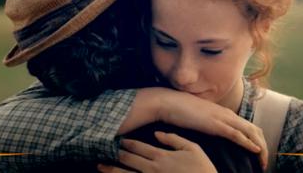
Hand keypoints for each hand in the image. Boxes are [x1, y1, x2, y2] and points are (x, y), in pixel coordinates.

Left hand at [97, 131, 216, 172]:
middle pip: (129, 160)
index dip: (127, 143)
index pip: (139, 147)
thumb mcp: (193, 148)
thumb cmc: (202, 169)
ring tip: (100, 166)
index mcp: (161, 156)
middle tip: (103, 150)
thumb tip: (157, 133)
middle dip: (115, 154)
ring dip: (112, 171)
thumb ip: (174, 139)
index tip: (118, 139)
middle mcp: (152, 169)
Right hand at [158, 90, 267, 169]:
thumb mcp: (199, 118)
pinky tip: (255, 151)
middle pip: (255, 130)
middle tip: (264, 162)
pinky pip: (237, 135)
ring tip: (263, 162)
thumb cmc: (180, 110)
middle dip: (263, 147)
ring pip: (251, 132)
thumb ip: (209, 123)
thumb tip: (211, 131)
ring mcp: (222, 118)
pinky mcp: (215, 124)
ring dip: (260, 148)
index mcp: (224, 113)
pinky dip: (249, 143)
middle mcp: (227, 114)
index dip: (256, 140)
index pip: (248, 126)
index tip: (258, 155)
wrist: (169, 102)